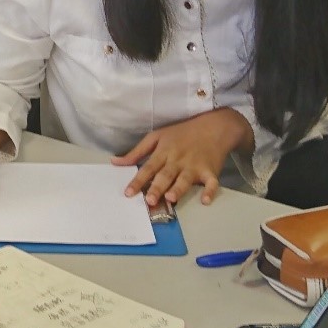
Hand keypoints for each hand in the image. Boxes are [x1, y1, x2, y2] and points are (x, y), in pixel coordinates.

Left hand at [113, 108, 253, 208]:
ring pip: (185, 179)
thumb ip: (136, 152)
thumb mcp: (156, 136)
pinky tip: (205, 200)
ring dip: (179, 189)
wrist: (213, 126)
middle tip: (149, 200)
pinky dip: (210, 191)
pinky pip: (211, 182)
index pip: (148, 167)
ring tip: (171, 198)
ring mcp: (195, 166)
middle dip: (157, 187)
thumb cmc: (181, 133)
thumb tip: (114, 162)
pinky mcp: (210, 171)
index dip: (138, 180)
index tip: (128, 193)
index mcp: (164, 151)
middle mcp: (178, 160)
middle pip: (166, 175)